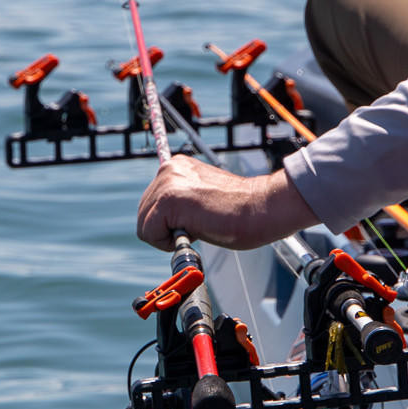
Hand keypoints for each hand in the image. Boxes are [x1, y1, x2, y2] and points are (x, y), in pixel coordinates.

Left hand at [136, 154, 315, 250]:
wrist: (262, 208)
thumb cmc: (241, 210)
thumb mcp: (203, 195)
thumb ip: (182, 200)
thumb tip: (166, 219)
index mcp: (177, 166)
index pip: (153, 202)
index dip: (170, 221)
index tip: (196, 220)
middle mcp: (169, 169)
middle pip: (144, 213)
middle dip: (166, 229)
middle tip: (199, 227)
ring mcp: (167, 184)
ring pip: (145, 225)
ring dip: (168, 236)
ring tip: (199, 228)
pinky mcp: (169, 201)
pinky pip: (149, 232)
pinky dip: (167, 242)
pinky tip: (194, 232)